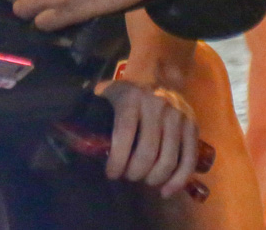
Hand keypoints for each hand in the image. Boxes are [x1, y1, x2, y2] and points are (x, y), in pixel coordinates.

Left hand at [97, 80, 199, 197]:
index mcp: (132, 98)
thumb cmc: (129, 91)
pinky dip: (178, 181)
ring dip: (153, 178)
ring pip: (168, 160)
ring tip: (144, 179)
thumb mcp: (109, 92)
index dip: (117, 161)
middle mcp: (158, 106)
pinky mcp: (193, 126)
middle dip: (135, 173)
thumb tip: (72, 134)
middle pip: (147, 153)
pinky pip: (188, 160)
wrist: (160, 73)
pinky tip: (165, 191)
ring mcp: (178, 116)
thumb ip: (94, 109)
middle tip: (128, 176)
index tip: (112, 174)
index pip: (124, 135)